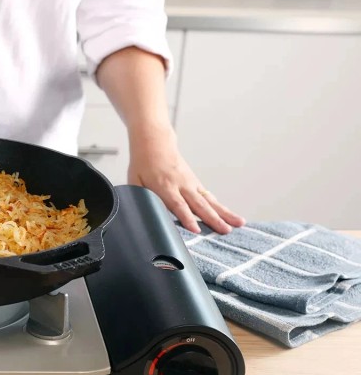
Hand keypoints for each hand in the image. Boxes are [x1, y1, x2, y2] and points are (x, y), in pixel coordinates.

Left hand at [127, 124, 244, 234]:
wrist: (155, 142)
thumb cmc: (142, 164)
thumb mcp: (134, 181)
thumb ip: (139, 197)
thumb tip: (143, 214)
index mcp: (164, 186)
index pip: (177, 205)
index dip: (187, 218)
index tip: (197, 230)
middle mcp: (181, 185)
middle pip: (199, 205)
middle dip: (212, 219)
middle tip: (225, 231)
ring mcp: (191, 184)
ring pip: (210, 201)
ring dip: (224, 214)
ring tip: (239, 224)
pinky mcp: (196, 183)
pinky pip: (210, 197)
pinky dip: (222, 207)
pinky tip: (232, 217)